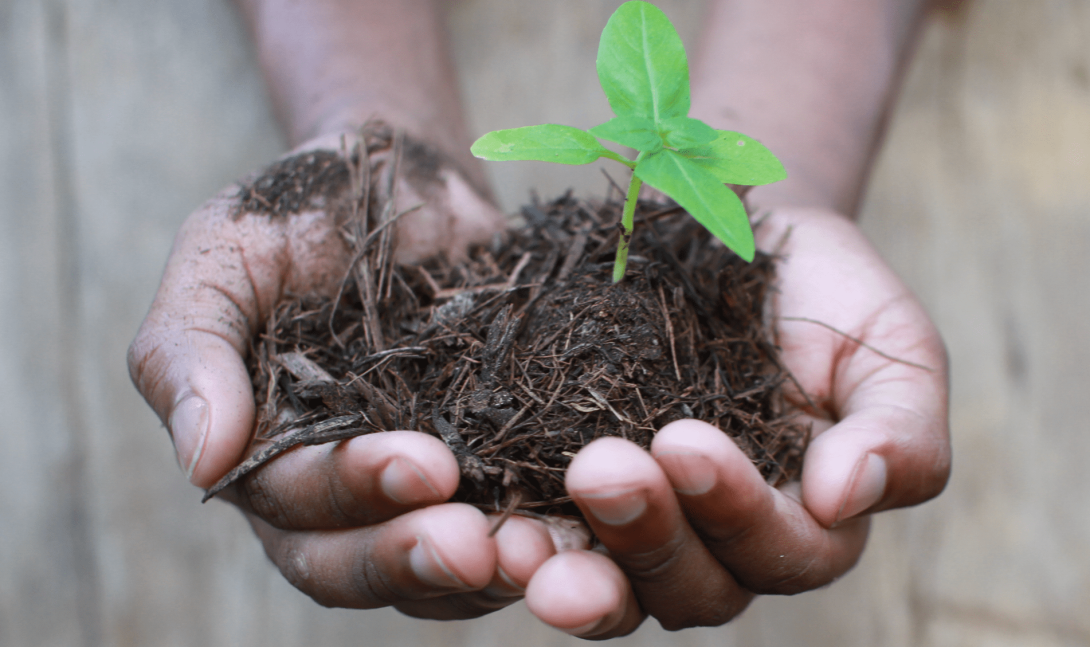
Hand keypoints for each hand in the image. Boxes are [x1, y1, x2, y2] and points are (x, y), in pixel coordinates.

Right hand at [127, 129, 585, 616]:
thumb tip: (202, 460)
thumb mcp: (222, 258)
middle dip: (421, 556)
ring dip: (496, 568)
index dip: (355, 494)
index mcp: (269, 458)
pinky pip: (521, 511)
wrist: (400, 176)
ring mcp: (428, 482)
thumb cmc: (295, 213)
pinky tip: (594, 524)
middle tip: (482, 545)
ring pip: (447, 562)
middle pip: (366, 563)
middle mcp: (344, 494)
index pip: (298, 509)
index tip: (424, 464)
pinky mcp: (499, 456)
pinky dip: (553, 528)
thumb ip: (189, 350)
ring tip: (546, 553)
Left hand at [522, 207, 950, 636]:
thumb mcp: (890, 347)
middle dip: (646, 538)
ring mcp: (640, 525)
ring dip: (567, 570)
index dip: (736, 512)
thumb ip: (897, 429)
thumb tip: (847, 495)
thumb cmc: (825, 294)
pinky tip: (477, 520)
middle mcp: (717, 543)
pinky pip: (541, 533)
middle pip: (690, 587)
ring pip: (610, 582)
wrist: (734, 236)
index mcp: (803, 523)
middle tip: (601, 471)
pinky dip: (512, 538)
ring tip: (518, 542)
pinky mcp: (566, 490)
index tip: (687, 442)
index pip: (783, 553)